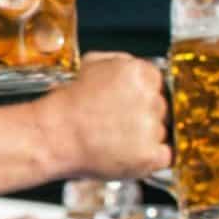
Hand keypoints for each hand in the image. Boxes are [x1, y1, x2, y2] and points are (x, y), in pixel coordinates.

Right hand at [31, 53, 172, 179]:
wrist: (54, 136)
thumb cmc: (67, 106)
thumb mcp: (89, 66)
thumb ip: (119, 61)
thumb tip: (136, 65)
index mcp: (139, 73)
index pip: (158, 82)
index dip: (142, 95)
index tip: (129, 103)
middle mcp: (150, 98)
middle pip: (161, 107)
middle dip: (144, 115)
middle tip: (118, 122)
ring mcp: (152, 128)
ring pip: (162, 132)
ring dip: (145, 137)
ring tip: (114, 138)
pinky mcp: (150, 155)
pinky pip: (165, 156)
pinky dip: (149, 157)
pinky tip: (127, 152)